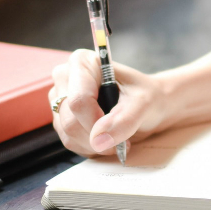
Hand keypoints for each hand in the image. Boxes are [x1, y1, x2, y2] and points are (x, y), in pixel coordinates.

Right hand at [49, 49, 167, 157]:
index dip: (95, 121)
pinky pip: (70, 142)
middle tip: (122, 137)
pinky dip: (90, 147)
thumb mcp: (144, 104)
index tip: (117, 129)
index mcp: (83, 63)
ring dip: (95, 144)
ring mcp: (60, 99)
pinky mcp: (61, 117)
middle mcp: (66, 77)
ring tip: (116, 137)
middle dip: (97, 137)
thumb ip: (124, 120)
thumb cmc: (147, 96)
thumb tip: (98, 139)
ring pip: (68, 134)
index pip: (78, 100)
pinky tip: (106, 138)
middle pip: (70, 120)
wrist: (150, 105)